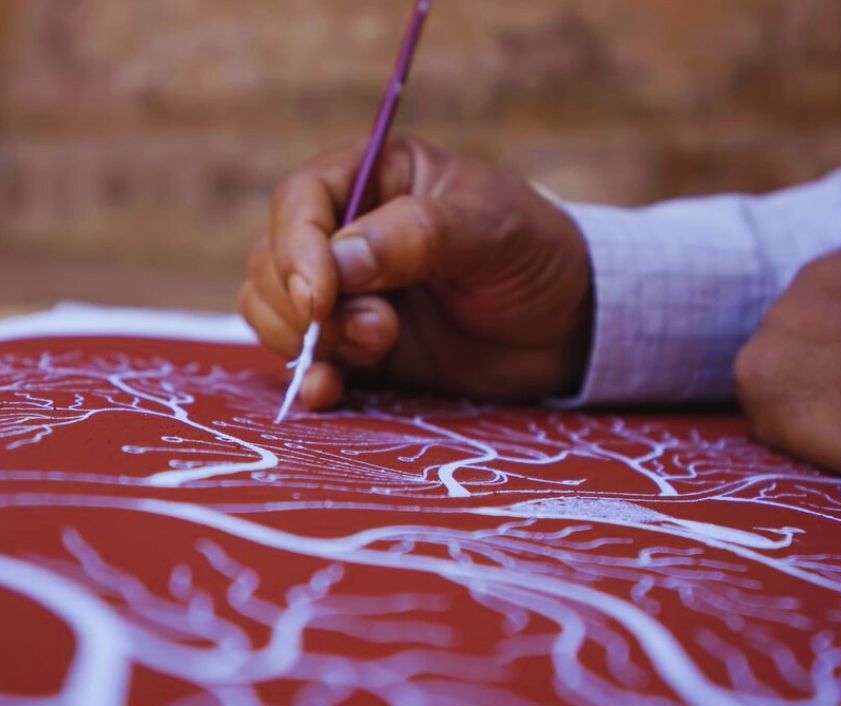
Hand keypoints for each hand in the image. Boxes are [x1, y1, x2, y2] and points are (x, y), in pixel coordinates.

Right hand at [239, 136, 592, 409]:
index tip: (320, 298)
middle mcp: (344, 231)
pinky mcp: (354, 346)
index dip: (296, 250)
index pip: (299, 202)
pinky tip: (328, 392)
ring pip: (273, 311)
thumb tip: (338, 263)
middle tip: (381, 329)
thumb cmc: (534, 255)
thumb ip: (416, 236)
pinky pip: (301, 359)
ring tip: (382, 346)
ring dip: (311, 340)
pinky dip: (306, 377)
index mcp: (373, 178)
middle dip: (309, 305)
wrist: (568, 327)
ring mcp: (345, 292)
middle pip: (273, 262)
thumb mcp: (490, 228)